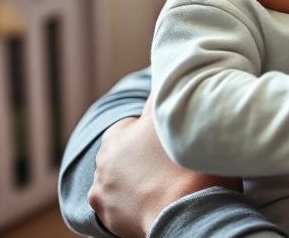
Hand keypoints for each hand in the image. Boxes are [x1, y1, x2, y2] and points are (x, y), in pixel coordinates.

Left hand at [88, 96, 242, 237]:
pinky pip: (119, 207)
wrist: (186, 210)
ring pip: (121, 181)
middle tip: (170, 166)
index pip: (135, 127)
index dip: (156, 135)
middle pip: (126, 155)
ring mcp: (102, 189)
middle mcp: (102, 160)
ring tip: (163, 187)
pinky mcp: (107, 216)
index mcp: (116, 133)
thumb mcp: (178, 116)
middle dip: (142, 158)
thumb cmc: (187, 162)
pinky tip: (152, 203)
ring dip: (136, 182)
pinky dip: (132, 206)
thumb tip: (162, 73)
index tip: (173, 144)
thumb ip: (164, 95)